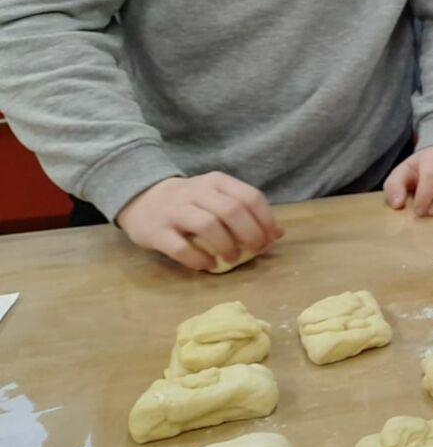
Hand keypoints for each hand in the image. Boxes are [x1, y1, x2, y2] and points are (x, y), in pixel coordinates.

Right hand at [117, 173, 281, 271]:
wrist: (141, 198)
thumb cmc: (190, 202)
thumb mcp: (218, 197)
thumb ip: (246, 211)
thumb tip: (278, 234)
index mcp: (217, 181)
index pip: (250, 197)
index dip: (266, 220)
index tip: (271, 238)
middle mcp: (196, 192)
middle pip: (232, 210)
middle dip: (250, 233)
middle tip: (255, 250)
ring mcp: (174, 211)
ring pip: (208, 225)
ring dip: (226, 246)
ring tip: (232, 259)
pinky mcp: (156, 231)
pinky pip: (180, 247)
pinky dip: (198, 259)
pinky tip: (208, 265)